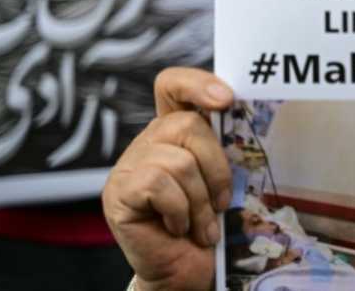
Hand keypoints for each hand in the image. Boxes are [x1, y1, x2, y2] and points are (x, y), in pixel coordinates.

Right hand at [102, 68, 234, 290]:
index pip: (173, 85)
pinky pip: (159, 185)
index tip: (226, 100)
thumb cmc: (207, 224)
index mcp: (173, 131)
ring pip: (179, 161)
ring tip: (200, 225)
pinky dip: (179, 211)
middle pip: (187, 124)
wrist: (186, 271)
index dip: (198, 83)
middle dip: (216, 167)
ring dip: (200, 200)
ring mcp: (129, 165)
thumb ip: (221, 146)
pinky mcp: (119, 192)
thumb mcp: (220, 178)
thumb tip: (235, 111)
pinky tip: (176, 227)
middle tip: (219, 203)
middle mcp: (148, 141)